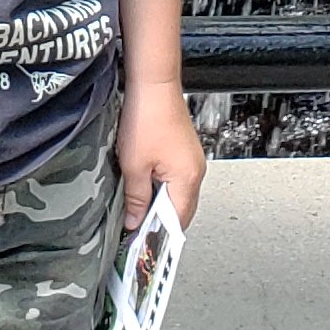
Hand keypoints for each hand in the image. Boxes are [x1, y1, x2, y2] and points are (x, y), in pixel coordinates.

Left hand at [119, 77, 204, 234]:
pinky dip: (161, 189)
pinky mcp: (185, 151)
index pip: (177, 222)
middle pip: (180, 210)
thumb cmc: (146, 118)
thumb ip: (137, 198)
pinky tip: (144, 187)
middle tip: (136, 232)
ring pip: (177, 195)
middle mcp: (196, 172)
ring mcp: (192, 161)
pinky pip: (176, 180)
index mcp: (187, 179)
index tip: (140, 246)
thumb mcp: (134, 165)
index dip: (158, 236)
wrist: (154, 82)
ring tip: (138, 211)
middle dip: (159, 223)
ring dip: (159, 205)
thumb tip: (136, 223)